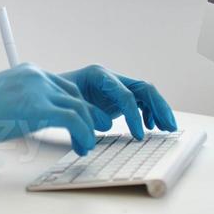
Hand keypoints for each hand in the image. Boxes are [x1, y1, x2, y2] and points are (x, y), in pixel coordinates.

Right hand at [0, 64, 109, 152]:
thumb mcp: (3, 99)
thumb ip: (23, 102)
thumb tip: (33, 118)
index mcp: (29, 73)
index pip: (63, 87)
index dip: (77, 107)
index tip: (83, 123)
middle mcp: (37, 76)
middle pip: (75, 95)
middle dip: (89, 116)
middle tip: (96, 132)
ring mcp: (38, 90)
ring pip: (80, 108)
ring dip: (89, 129)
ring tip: (88, 145)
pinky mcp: (38, 107)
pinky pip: (74, 120)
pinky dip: (83, 135)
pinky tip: (81, 147)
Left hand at [51, 65, 177, 139]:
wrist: (44, 91)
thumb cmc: (52, 97)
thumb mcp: (63, 106)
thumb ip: (78, 119)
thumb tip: (93, 137)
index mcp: (97, 75)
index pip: (124, 93)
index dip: (134, 115)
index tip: (138, 135)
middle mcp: (109, 78)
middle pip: (142, 88)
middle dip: (158, 107)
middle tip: (168, 128)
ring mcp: (114, 85)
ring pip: (144, 93)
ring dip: (158, 109)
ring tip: (166, 128)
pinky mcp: (116, 95)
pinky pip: (139, 101)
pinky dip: (148, 112)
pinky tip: (150, 126)